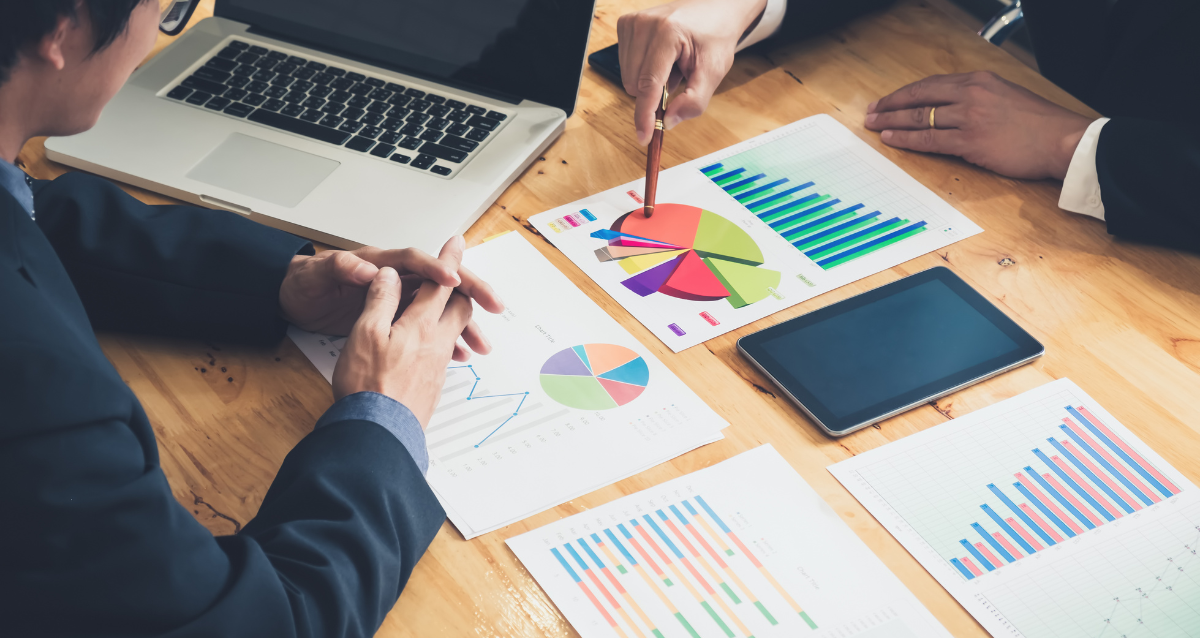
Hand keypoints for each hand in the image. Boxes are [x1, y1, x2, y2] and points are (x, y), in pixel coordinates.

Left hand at [279, 237, 503, 357]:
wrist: (292, 300)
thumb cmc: (306, 284)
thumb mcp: (319, 274)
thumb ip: (342, 269)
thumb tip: (366, 269)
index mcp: (379, 262)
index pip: (414, 261)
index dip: (435, 267)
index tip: (453, 278)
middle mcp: (394, 278)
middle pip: (441, 283)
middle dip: (470, 292)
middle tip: (493, 304)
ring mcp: (398, 299)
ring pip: (441, 309)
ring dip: (463, 323)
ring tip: (481, 343)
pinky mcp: (396, 319)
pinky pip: (431, 328)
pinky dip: (447, 340)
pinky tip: (460, 355)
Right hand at [331, 241, 479, 426]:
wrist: (379, 434)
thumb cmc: (369, 384)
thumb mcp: (365, 332)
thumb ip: (380, 299)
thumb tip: (389, 275)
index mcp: (421, 324)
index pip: (441, 282)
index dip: (449, 259)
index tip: (458, 242)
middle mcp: (437, 342)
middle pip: (460, 307)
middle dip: (462, 288)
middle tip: (460, 278)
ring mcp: (438, 365)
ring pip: (455, 330)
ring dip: (455, 315)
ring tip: (454, 309)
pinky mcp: (433, 384)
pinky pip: (446, 352)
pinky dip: (445, 338)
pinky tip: (434, 345)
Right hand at [618, 0, 766, 144]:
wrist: (714, 9)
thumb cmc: (714, 37)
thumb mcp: (713, 71)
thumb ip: (694, 101)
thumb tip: (669, 122)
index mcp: (668, 32)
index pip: (649, 83)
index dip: (645, 115)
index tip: (644, 137)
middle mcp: (645, 24)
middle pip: (634, 85)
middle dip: (654, 93)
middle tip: (678, 78)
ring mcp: (632, 22)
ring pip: (628, 78)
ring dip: (649, 82)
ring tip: (671, 65)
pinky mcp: (626, 25)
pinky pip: (625, 66)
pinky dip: (643, 71)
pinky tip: (661, 59)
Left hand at [864, 71, 1093, 179]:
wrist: (1063, 140)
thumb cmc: (1039, 125)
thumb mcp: (1006, 97)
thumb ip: (978, 99)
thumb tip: (951, 109)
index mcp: (979, 81)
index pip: (931, 84)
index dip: (905, 93)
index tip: (888, 100)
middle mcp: (972, 94)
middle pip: (920, 96)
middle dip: (891, 105)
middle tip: (871, 112)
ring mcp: (970, 118)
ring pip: (921, 118)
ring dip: (893, 122)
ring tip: (874, 126)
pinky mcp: (971, 142)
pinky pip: (929, 140)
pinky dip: (907, 140)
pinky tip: (892, 139)